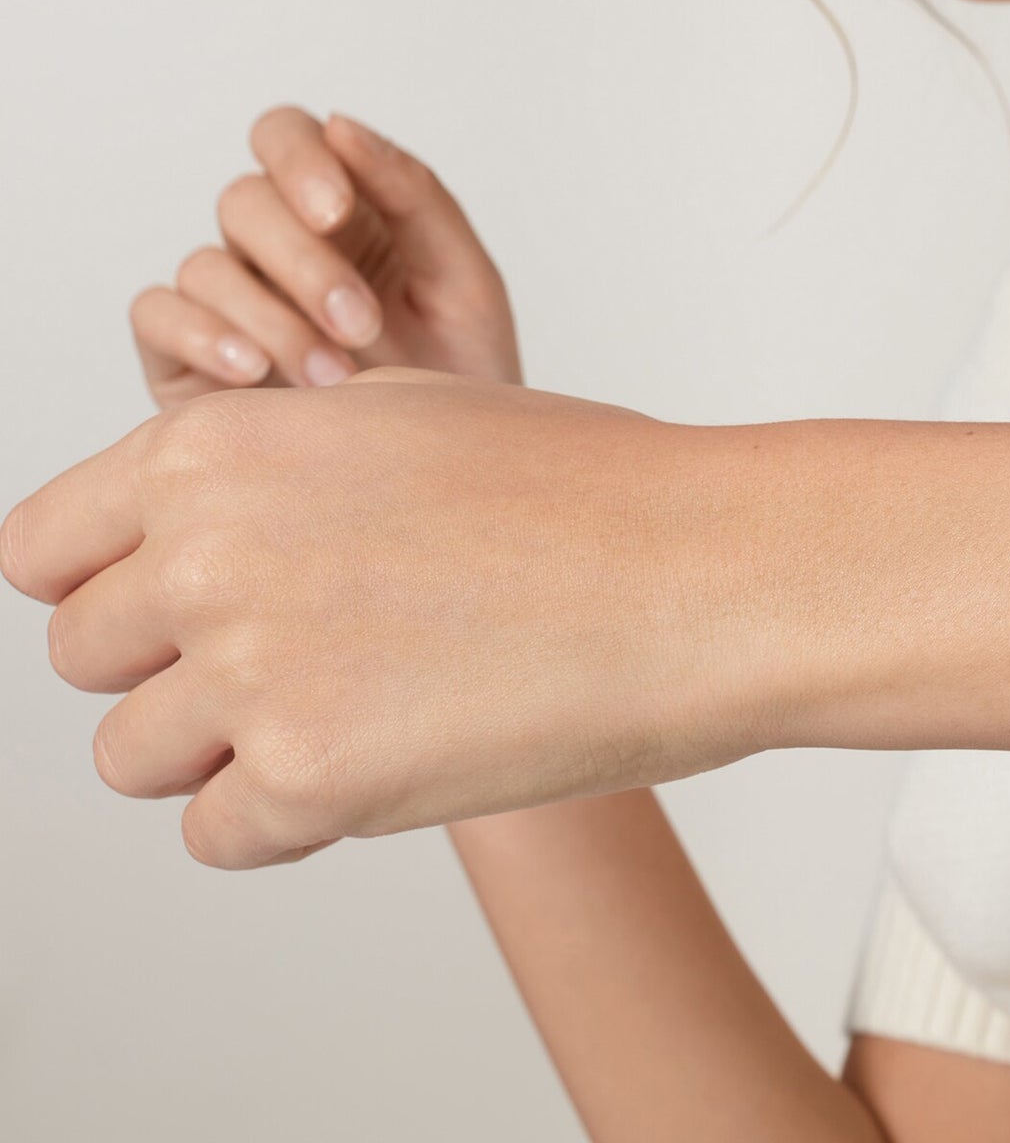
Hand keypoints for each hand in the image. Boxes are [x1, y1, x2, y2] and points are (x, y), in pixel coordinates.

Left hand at [0, 370, 783, 868]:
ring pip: (136, 757)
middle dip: (171, 666)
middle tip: (290, 660)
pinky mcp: (312, 780)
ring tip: (345, 708)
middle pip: (85, 656)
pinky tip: (383, 758)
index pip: (41, 550)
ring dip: (222, 747)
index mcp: (214, 449)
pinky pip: (220, 834)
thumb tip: (172, 534)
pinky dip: (284, 815)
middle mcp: (206, 554)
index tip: (164, 612)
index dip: (103, 585)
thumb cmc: (575, 487)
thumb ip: (260, 472)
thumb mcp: (391, 423)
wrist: (695, 569)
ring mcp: (251, 670)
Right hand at [130, 104, 521, 408]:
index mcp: (341, 210)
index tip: (337, 211)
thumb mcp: (463, 282)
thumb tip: (343, 124)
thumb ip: (414, 195)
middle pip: (244, 201)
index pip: (285, 136)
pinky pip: (158, 315)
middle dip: (305, 263)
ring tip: (335, 379)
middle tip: (361, 324)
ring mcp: (227, 300)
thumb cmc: (461, 376)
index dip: (299, 160)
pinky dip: (203, 337)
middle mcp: (274, 245)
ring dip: (272, 318)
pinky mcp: (184, 358)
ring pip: (207, 265)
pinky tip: (254, 374)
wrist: (445, 483)